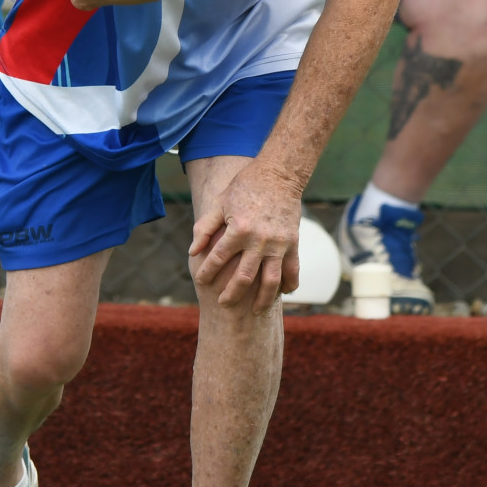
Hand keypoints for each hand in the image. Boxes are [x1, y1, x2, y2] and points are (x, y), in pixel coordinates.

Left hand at [190, 160, 303, 309]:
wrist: (279, 175)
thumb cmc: (245, 187)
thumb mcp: (220, 203)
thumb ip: (205, 228)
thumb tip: (193, 251)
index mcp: (239, 229)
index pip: (218, 258)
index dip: (207, 272)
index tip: (201, 281)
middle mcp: (260, 240)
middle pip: (244, 277)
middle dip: (231, 294)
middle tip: (223, 304)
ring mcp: (279, 243)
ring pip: (271, 280)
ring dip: (263, 299)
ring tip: (256, 312)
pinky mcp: (293, 243)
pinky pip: (293, 269)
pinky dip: (289, 284)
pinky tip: (283, 294)